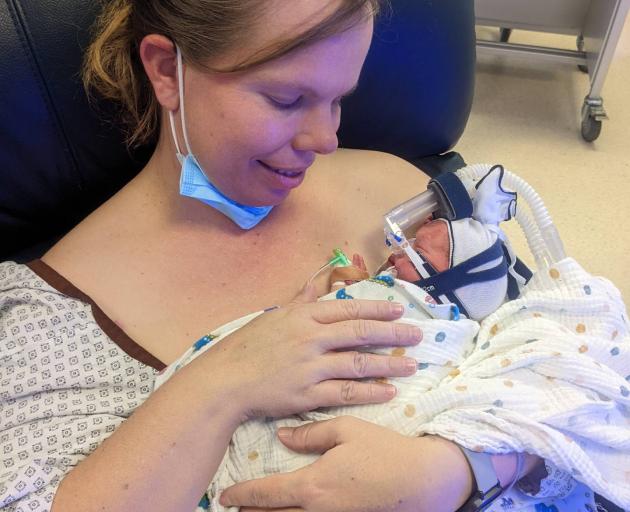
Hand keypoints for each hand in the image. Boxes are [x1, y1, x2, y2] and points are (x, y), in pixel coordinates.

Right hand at [203, 285, 422, 419]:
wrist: (224, 381)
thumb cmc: (246, 347)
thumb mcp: (273, 316)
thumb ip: (300, 301)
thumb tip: (317, 284)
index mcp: (303, 316)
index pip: (348, 309)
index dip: (377, 310)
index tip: (400, 311)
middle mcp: (310, 338)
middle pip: (361, 334)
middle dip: (393, 334)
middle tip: (418, 336)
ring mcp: (311, 367)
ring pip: (359, 363)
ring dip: (389, 364)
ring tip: (411, 365)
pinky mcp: (308, 394)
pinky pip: (346, 392)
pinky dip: (370, 392)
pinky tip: (389, 392)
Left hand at [219, 417, 473, 511]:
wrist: (424, 480)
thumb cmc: (384, 450)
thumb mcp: (346, 430)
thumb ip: (310, 433)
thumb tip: (281, 435)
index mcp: (313, 484)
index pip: (266, 494)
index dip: (242, 495)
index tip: (224, 495)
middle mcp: (317, 511)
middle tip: (234, 507)